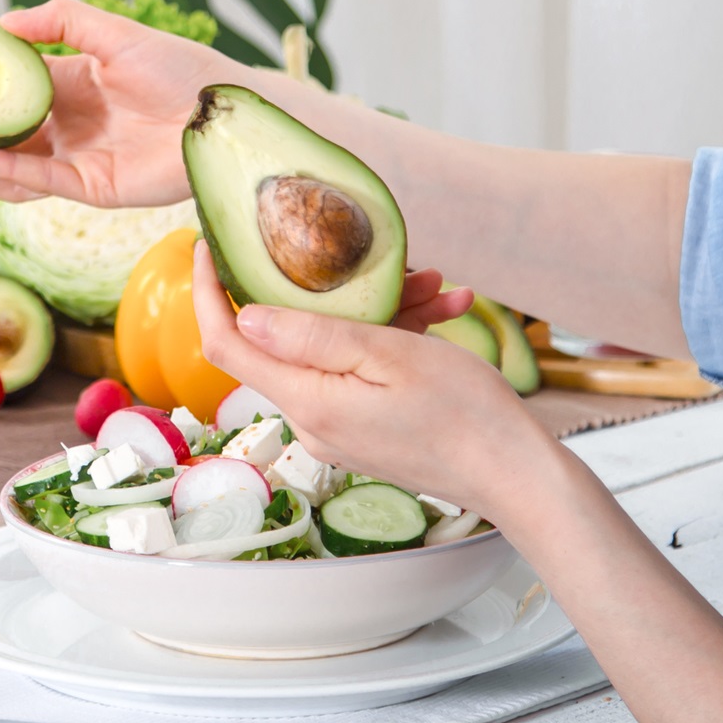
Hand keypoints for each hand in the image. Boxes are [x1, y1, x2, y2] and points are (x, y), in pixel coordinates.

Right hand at [0, 0, 245, 206]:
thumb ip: (62, 20)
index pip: (13, 86)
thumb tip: (3, 22)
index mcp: (74, 84)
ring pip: (13, 164)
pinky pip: (39, 181)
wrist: (224, 110)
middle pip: (6, 131)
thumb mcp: (116, 32)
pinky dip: (2, 172)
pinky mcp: (94, 186)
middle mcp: (72, 124)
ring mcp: (80, 157)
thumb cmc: (182, 67)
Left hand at [192, 244, 552, 514]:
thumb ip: (313, 337)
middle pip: (289, 340)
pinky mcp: (365, 428)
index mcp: (307, 400)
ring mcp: (339, 426)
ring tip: (436, 287)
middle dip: (328, 291)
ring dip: (381, 311)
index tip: (208, 248)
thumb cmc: (464, 414)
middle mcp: (312, 419)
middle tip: (378, 260)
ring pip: (335, 350)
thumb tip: (247, 316)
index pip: (227, 345)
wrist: (514, 473)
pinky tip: (442, 314)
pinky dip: (396, 339)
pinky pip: (361, 371)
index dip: (209, 294)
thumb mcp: (389, 355)